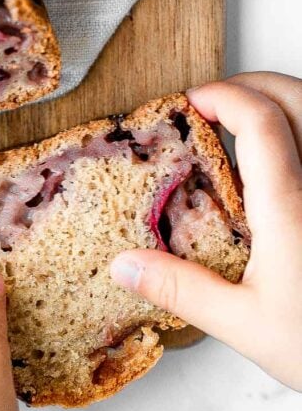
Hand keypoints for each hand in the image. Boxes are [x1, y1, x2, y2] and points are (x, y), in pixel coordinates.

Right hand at [110, 72, 301, 390]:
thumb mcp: (245, 326)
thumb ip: (182, 290)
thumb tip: (125, 266)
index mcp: (290, 206)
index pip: (259, 119)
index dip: (223, 95)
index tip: (192, 102)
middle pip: (295, 96)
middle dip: (252, 84)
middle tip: (215, 103)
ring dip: (281, 105)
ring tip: (245, 128)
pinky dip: (298, 135)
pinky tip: (279, 169)